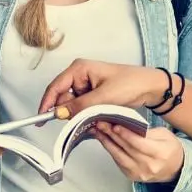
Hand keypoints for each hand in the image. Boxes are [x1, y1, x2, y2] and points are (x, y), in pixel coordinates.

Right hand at [38, 58, 170, 115]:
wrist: (149, 87)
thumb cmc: (130, 83)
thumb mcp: (104, 96)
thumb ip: (80, 106)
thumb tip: (59, 113)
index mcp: (79, 69)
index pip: (56, 87)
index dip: (47, 103)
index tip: (41, 119)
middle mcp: (80, 76)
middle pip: (63, 99)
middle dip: (68, 112)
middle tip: (80, 121)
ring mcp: (86, 87)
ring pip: (72, 107)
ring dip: (79, 116)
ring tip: (94, 119)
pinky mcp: (93, 96)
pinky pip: (82, 109)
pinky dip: (85, 117)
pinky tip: (95, 120)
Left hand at [94, 124, 183, 182]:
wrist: (175, 169)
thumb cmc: (169, 148)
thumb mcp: (164, 135)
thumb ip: (147, 131)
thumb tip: (127, 125)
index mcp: (160, 153)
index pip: (139, 144)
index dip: (126, 135)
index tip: (114, 125)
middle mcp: (150, 166)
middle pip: (127, 149)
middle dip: (112, 135)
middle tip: (101, 124)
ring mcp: (140, 173)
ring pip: (119, 157)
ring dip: (107, 143)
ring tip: (98, 131)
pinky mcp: (132, 177)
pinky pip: (118, 162)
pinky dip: (111, 151)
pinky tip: (104, 141)